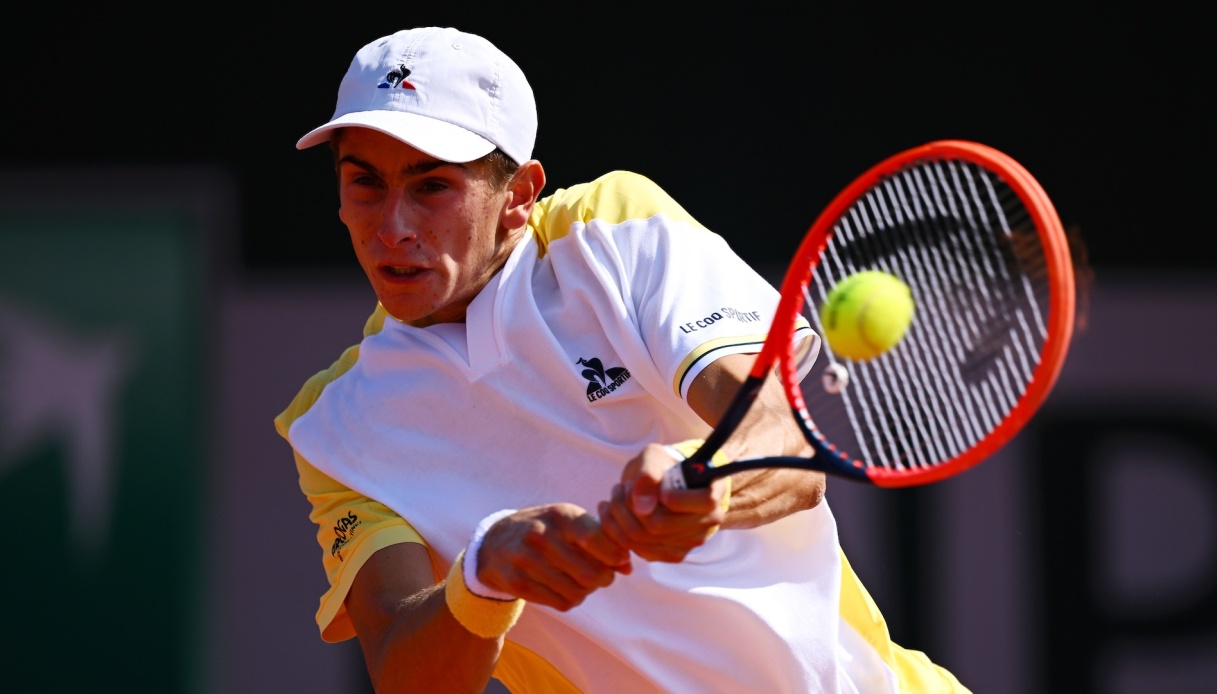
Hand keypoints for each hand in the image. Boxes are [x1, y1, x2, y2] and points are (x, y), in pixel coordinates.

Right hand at [475, 503, 631, 610]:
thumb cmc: (546, 529)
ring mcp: (526, 560)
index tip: (619, 560)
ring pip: (577, 592)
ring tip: (584, 582)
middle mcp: (541, 535)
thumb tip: (628, 566)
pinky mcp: (517, 582)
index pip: (596, 539)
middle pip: (591, 574)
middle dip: (604, 579)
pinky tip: (566, 589)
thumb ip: (602, 539)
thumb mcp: (571, 523)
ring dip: (587, 592)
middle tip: (603, 576)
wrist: (496, 542)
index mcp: (560, 515)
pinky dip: (570, 600)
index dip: (615, 555)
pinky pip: (560, 603)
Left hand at [597, 444, 728, 562]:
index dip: (677, 499)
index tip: (659, 490)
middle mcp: (708, 521)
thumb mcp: (654, 457)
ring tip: (617, 497)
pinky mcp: (673, 554)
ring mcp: (691, 542)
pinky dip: (619, 532)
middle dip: (629, 505)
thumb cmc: (662, 466)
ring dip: (620, 517)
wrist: (661, 484)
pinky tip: (616, 514)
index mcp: (713, 492)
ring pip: (644, 540)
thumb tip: (643, 508)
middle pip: (661, 526)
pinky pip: (639, 550)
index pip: (704, 502)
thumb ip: (648, 474)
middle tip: (621, 487)